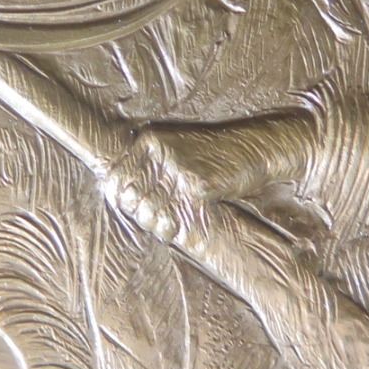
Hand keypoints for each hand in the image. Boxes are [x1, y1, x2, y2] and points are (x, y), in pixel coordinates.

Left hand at [100, 129, 208, 243]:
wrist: (252, 150)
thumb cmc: (212, 156)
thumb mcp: (175, 151)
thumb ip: (148, 168)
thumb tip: (121, 199)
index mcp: (149, 140)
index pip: (116, 179)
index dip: (122, 200)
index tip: (136, 209)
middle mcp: (159, 150)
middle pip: (130, 197)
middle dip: (140, 215)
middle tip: (156, 221)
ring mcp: (177, 166)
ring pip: (150, 210)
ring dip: (157, 225)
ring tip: (168, 227)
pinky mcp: (197, 183)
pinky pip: (175, 215)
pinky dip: (175, 228)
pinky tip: (180, 227)